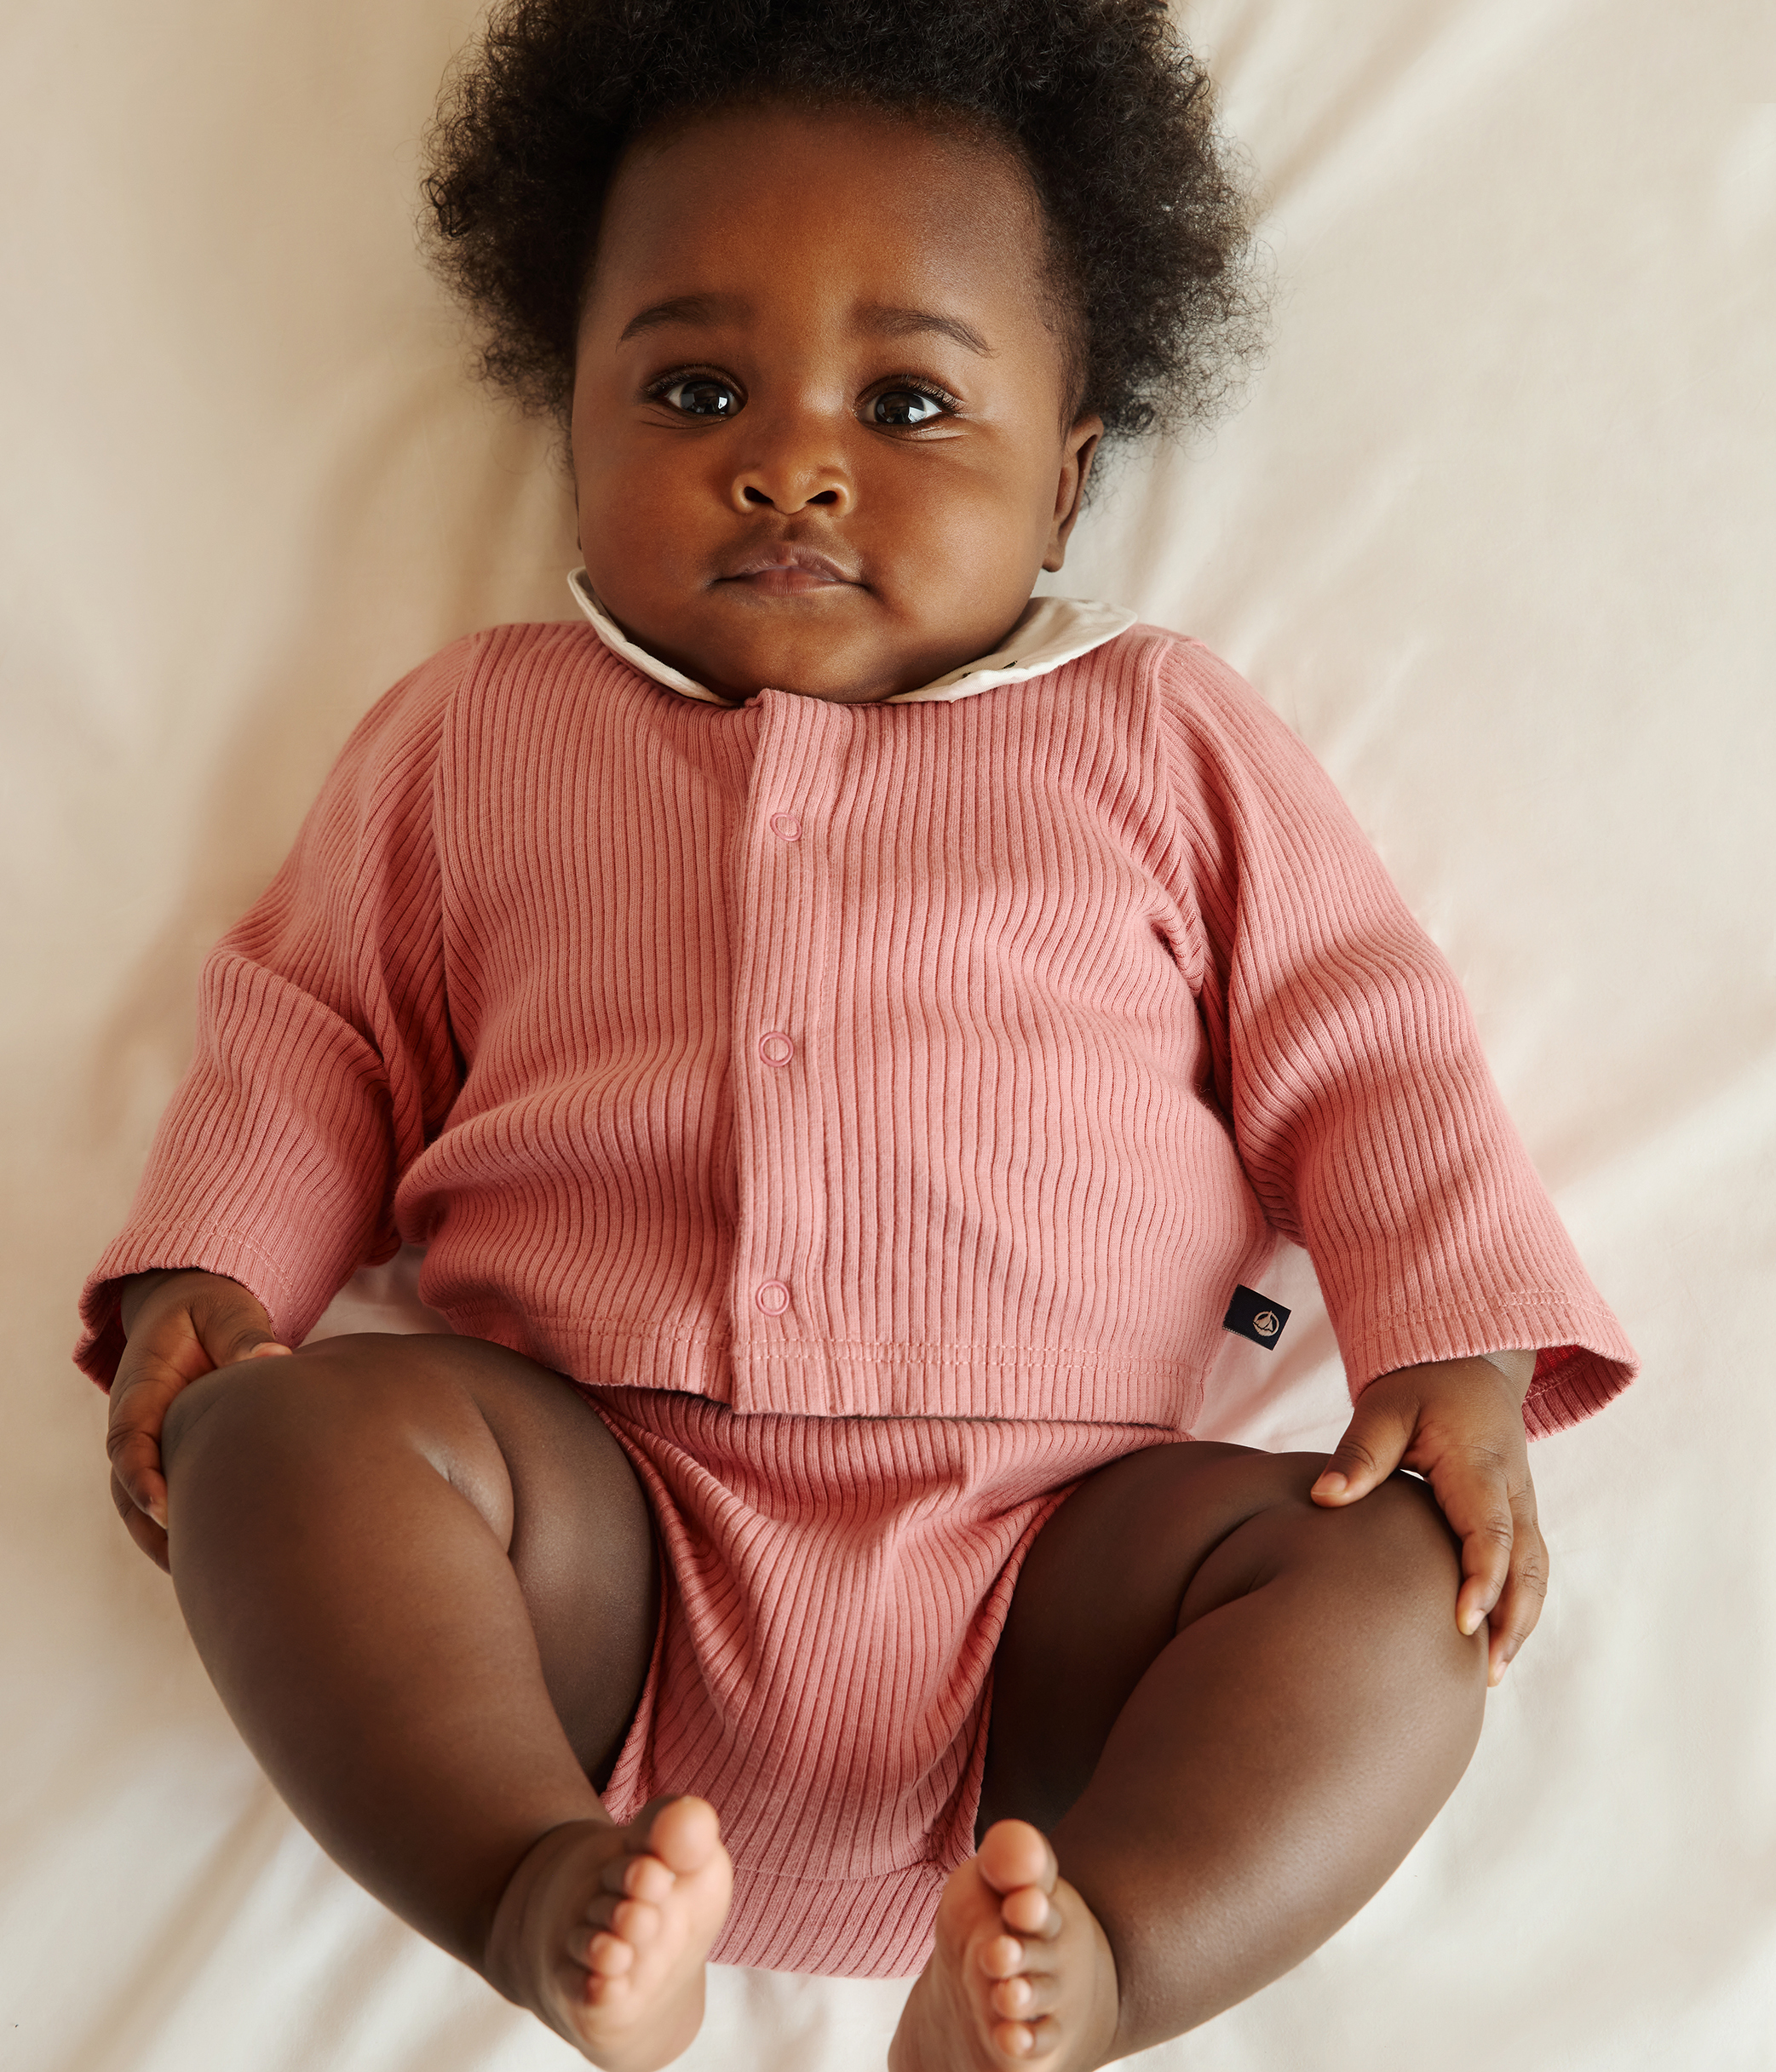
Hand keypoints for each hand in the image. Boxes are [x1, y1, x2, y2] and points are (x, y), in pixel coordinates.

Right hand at [106, 1269, 291, 1570]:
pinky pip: (166, 1501)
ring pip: (140, 1506)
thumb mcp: (224, 1311)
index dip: (140, 1476)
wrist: (193, 1308)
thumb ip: (242, 1336)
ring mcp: (149, 1444)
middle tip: (191, 1562)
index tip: (165, 1508)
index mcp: (142, 1387)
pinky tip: (219, 1559)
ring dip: (165, 1540)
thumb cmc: (210, 1309)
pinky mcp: (170, 1456)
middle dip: (153, 1527)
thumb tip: (272, 1359)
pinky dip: (182, 1531)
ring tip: (203, 1577)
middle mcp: (137, 1422)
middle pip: (126, 1487)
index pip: (128, 1439)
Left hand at [1310, 1351, 1543, 1685]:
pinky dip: (1519, 1604)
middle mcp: (1512, 1489)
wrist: (1467, 1364)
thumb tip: (1325, 1498)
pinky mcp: (1518, 1513)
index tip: (1463, 1624)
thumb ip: (1361, 1453)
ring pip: (1535, 1570)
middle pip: (1527, 1565)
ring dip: (1521, 1620)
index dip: (1482, 1582)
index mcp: (1480, 1465)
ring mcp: (1522, 1503)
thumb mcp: (1384, 1407)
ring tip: (1492, 1673)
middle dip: (1513, 1620)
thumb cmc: (1420, 1386)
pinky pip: (1528, 1564)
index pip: (1490, 1533)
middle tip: (1486, 1671)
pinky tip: (1493, 1641)